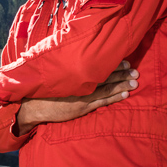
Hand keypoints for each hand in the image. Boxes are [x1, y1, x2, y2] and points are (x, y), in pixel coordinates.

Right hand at [14, 61, 138, 135]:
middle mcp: (79, 84)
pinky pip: (101, 102)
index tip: (125, 61)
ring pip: (106, 89)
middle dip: (122, 74)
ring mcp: (81, 97)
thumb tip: (74, 58)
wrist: (30, 106)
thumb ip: (64, 68)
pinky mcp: (81, 108)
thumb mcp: (51, 76)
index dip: (113, 65)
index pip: (98, 67)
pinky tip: (125, 95)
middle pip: (105, 77)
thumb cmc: (40, 90)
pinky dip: (114, 98)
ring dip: (122, 85)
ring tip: (135, 82)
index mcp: (73, 75)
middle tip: (136, 70)